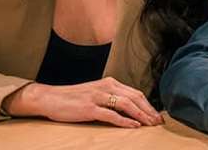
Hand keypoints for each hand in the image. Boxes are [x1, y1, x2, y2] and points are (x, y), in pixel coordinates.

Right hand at [2, 77, 162, 127]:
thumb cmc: (73, 98)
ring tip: (150, 124)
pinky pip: (111, 114)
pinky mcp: (90, 108)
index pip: (135, 93)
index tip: (157, 114)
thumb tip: (129, 109)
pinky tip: (134, 126)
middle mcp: (107, 87)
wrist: (49, 97)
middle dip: (149, 110)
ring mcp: (98, 97)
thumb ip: (111, 98)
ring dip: (141, 115)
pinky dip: (125, 120)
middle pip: (135, 98)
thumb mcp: (96, 93)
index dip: (148, 104)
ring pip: (127, 105)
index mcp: (110, 83)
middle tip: (158, 121)